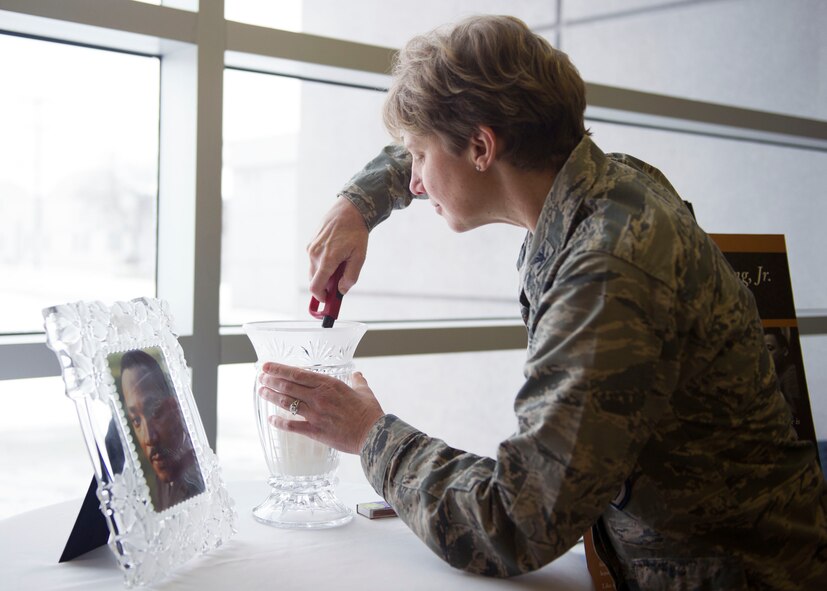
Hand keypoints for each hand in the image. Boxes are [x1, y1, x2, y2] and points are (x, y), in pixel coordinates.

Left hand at [257, 362, 384, 454]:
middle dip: (271, 380)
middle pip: (288, 385)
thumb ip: (358, 381)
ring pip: (286, 402)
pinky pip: (292, 426)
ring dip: (272, 396)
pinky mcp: (315, 430)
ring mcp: (315, 414)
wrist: (373, 434)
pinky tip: (271, 419)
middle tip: (261, 377)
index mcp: (329, 384)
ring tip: (262, 391)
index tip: (268, 365)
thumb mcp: (365, 391)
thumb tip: (357, 374)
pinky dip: (279, 422)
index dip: (280, 369)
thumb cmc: (370, 413)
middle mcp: (318, 397)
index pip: (298, 373)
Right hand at [307, 197, 367, 301]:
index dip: (320, 298)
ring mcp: (311, 248)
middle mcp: (314, 255)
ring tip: (341, 262)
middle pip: (314, 280)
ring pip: (314, 270)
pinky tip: (335, 252)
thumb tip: (341, 291)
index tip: (328, 300)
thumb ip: (350, 277)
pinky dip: (323, 262)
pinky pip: (314, 259)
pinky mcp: (311, 243)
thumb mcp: (359, 257)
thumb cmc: (356, 233)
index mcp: (326, 260)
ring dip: (325, 272)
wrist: (349, 210)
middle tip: (339, 281)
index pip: (315, 287)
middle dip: (325, 285)